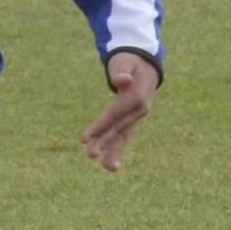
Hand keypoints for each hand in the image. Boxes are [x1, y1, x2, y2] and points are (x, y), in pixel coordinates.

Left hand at [82, 52, 158, 171]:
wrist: (147, 65)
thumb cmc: (130, 62)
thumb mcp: (125, 62)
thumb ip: (122, 71)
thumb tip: (122, 81)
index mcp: (136, 97)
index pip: (114, 114)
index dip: (99, 126)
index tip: (83, 139)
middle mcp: (139, 110)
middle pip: (118, 128)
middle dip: (104, 142)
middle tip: (90, 155)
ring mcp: (138, 116)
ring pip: (124, 135)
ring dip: (114, 152)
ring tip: (108, 168)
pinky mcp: (134, 120)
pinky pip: (125, 136)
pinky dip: (118, 149)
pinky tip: (111, 165)